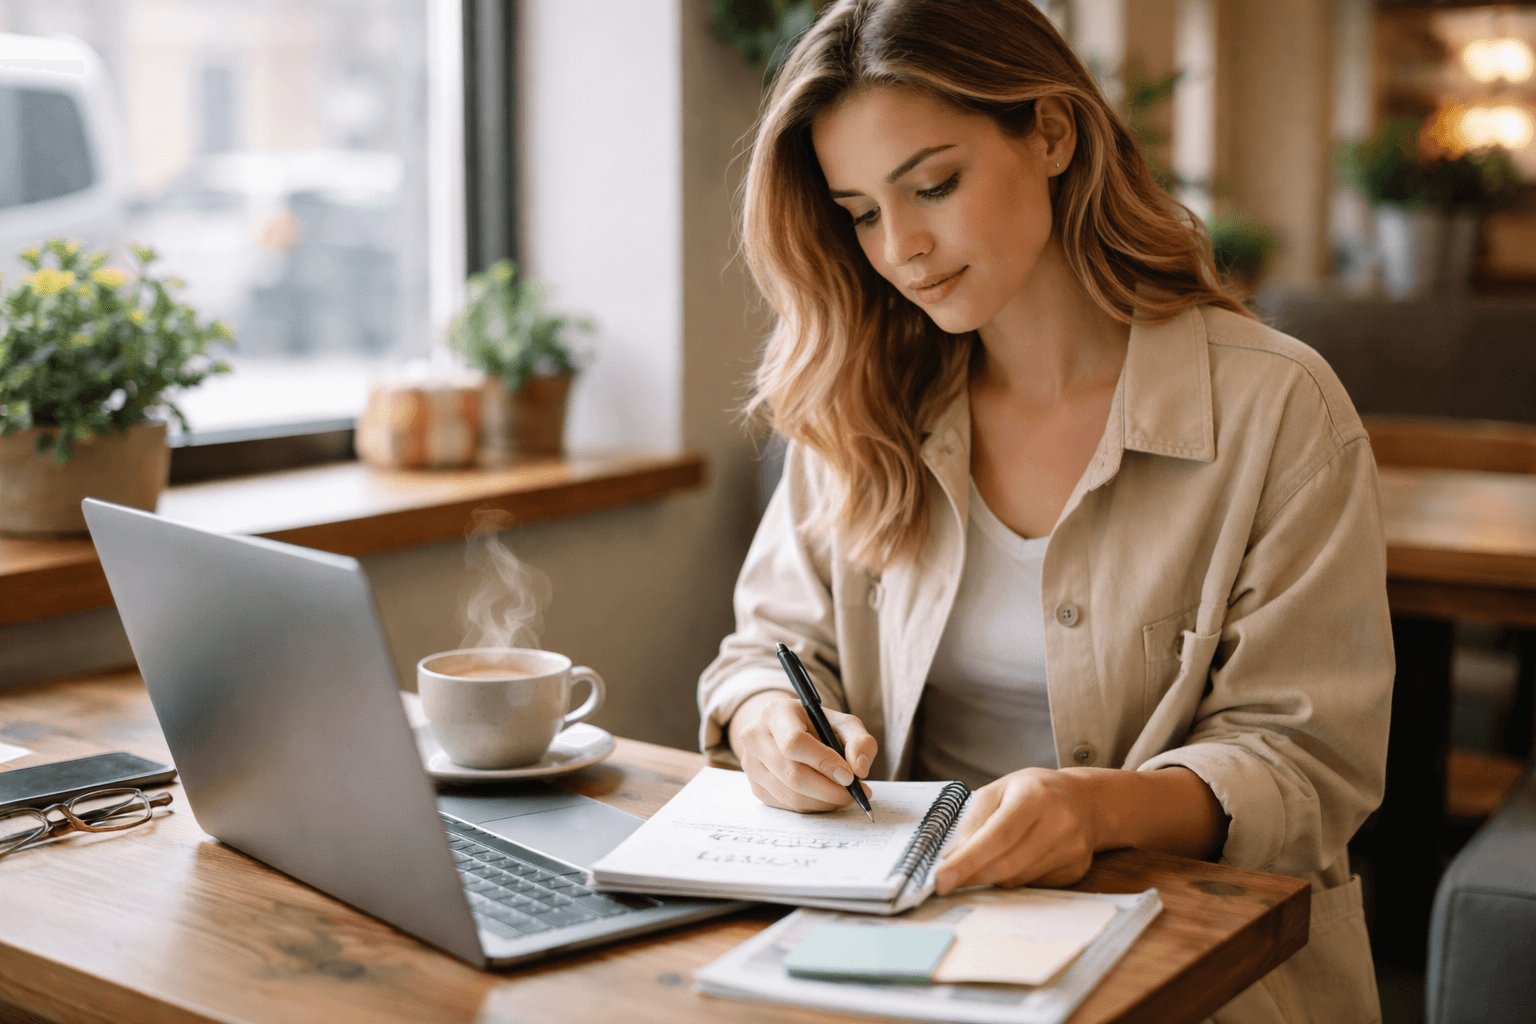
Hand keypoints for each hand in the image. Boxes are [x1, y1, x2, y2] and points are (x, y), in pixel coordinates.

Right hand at [727, 690, 876, 811]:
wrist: (787, 732)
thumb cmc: (817, 726)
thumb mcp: (842, 723)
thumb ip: (859, 741)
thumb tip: (859, 769)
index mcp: (776, 713)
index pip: (794, 742)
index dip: (824, 762)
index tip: (849, 776)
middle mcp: (755, 737)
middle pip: (792, 774)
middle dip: (828, 789)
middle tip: (853, 793)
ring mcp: (750, 764)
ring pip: (789, 795)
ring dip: (823, 802)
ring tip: (843, 796)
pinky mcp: (755, 787)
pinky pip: (785, 806)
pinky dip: (811, 807)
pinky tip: (826, 797)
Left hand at [933, 768, 1097, 893]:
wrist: (1085, 800)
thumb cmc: (1034, 792)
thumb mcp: (998, 790)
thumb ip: (973, 821)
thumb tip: (952, 857)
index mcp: (1035, 796)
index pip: (996, 837)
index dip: (966, 862)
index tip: (941, 879)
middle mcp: (1059, 822)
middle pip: (1007, 864)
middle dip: (972, 876)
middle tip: (946, 882)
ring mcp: (1072, 849)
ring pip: (1018, 879)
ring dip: (990, 878)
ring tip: (979, 865)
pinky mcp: (1076, 869)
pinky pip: (1033, 884)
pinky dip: (1013, 878)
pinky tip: (1012, 862)